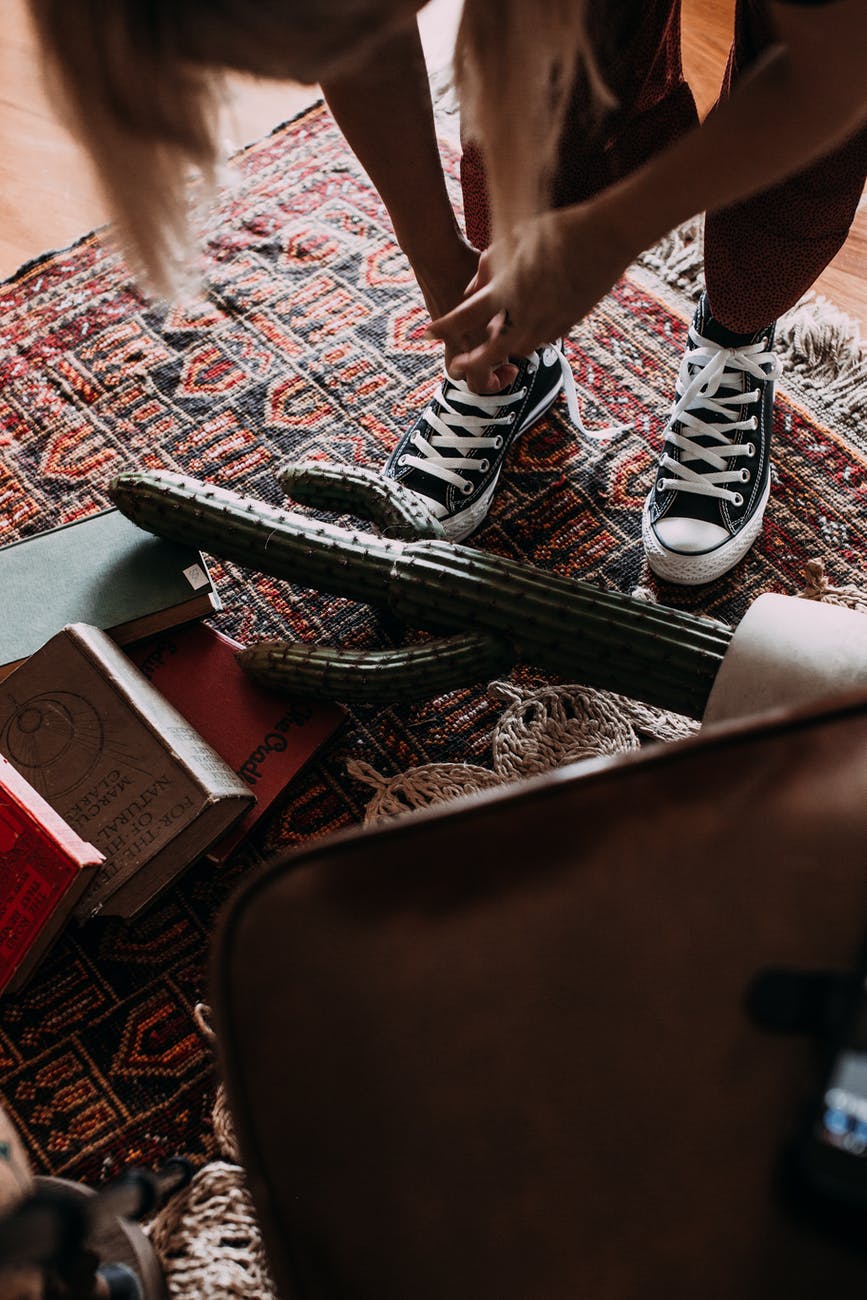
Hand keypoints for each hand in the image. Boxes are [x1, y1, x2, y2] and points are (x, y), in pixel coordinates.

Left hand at [427, 204, 636, 392]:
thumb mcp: (514, 239)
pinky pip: (542, 339)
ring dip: (504, 349)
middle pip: (491, 351)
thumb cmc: (559, 229)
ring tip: (492, 344)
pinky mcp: (569, 324)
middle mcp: (528, 312)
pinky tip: (525, 327)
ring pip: (519, 348)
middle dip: (471, 362)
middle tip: (456, 366)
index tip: (429, 332)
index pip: (466, 316)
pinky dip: (529, 337)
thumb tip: (469, 293)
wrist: (609, 235)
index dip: (444, 327)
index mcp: (510, 288)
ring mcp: (551, 322)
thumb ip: (487, 269)